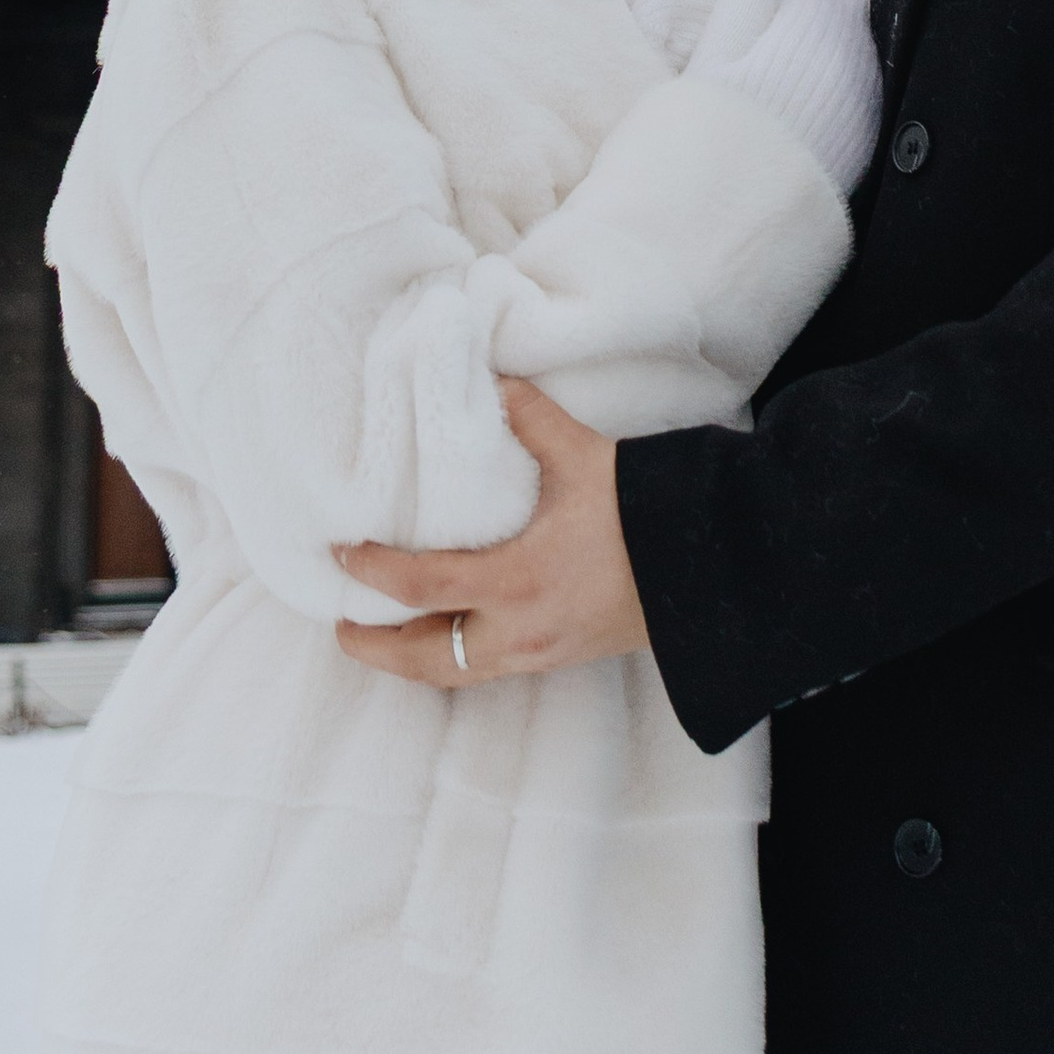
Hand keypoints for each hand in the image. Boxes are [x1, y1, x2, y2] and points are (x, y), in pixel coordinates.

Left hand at [334, 381, 649, 686]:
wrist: (711, 570)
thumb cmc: (647, 512)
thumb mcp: (584, 456)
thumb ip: (529, 418)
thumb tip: (491, 381)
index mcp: (519, 580)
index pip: (421, 587)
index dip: (372, 574)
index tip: (342, 553)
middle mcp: (523, 629)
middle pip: (428, 659)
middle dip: (378, 649)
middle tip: (342, 626)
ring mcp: (543, 652)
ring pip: (458, 673)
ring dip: (415, 658)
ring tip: (383, 635)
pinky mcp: (562, 657)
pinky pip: (490, 668)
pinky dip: (455, 655)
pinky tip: (447, 630)